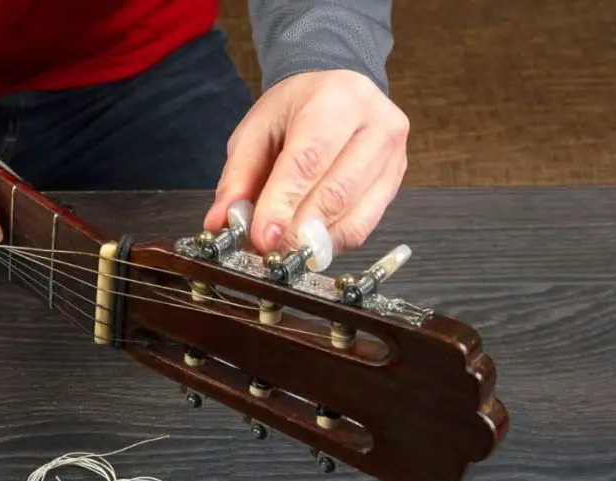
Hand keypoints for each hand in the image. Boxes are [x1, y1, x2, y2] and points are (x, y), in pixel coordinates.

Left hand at [205, 69, 408, 258]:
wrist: (337, 94)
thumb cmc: (296, 110)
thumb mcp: (257, 130)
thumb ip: (238, 176)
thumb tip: (221, 221)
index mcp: (338, 99)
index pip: (309, 160)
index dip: (284, 204)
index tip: (263, 237)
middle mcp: (376, 125)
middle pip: (336, 192)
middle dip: (297, 231)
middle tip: (268, 252)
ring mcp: (393, 156)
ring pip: (353, 217)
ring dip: (313, 243)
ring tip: (282, 251)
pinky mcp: (394, 183)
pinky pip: (363, 228)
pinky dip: (330, 243)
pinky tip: (307, 243)